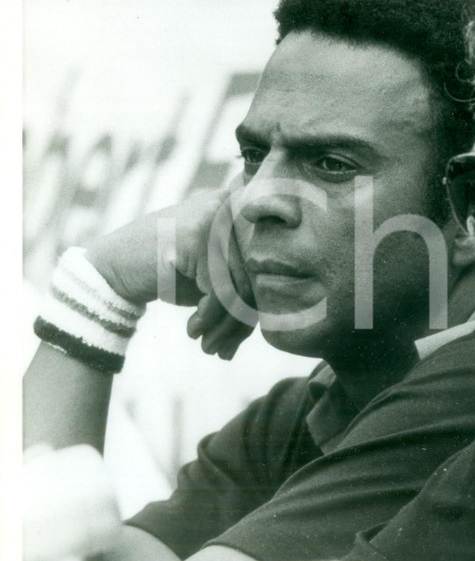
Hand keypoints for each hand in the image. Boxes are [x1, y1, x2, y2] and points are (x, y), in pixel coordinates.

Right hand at [85, 186, 256, 359]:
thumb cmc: (169, 277)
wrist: (111, 268)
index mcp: (242, 215)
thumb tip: (277, 321)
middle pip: (253, 278)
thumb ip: (245, 292)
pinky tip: (192, 329)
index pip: (262, 270)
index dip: (253, 311)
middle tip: (222, 350)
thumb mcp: (213, 283)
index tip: (235, 341)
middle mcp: (231, 209)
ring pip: (238, 287)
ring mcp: (214, 219)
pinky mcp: (197, 237)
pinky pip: (218, 289)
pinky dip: (208, 318)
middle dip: (240, 324)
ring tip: (209, 346)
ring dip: (224, 327)